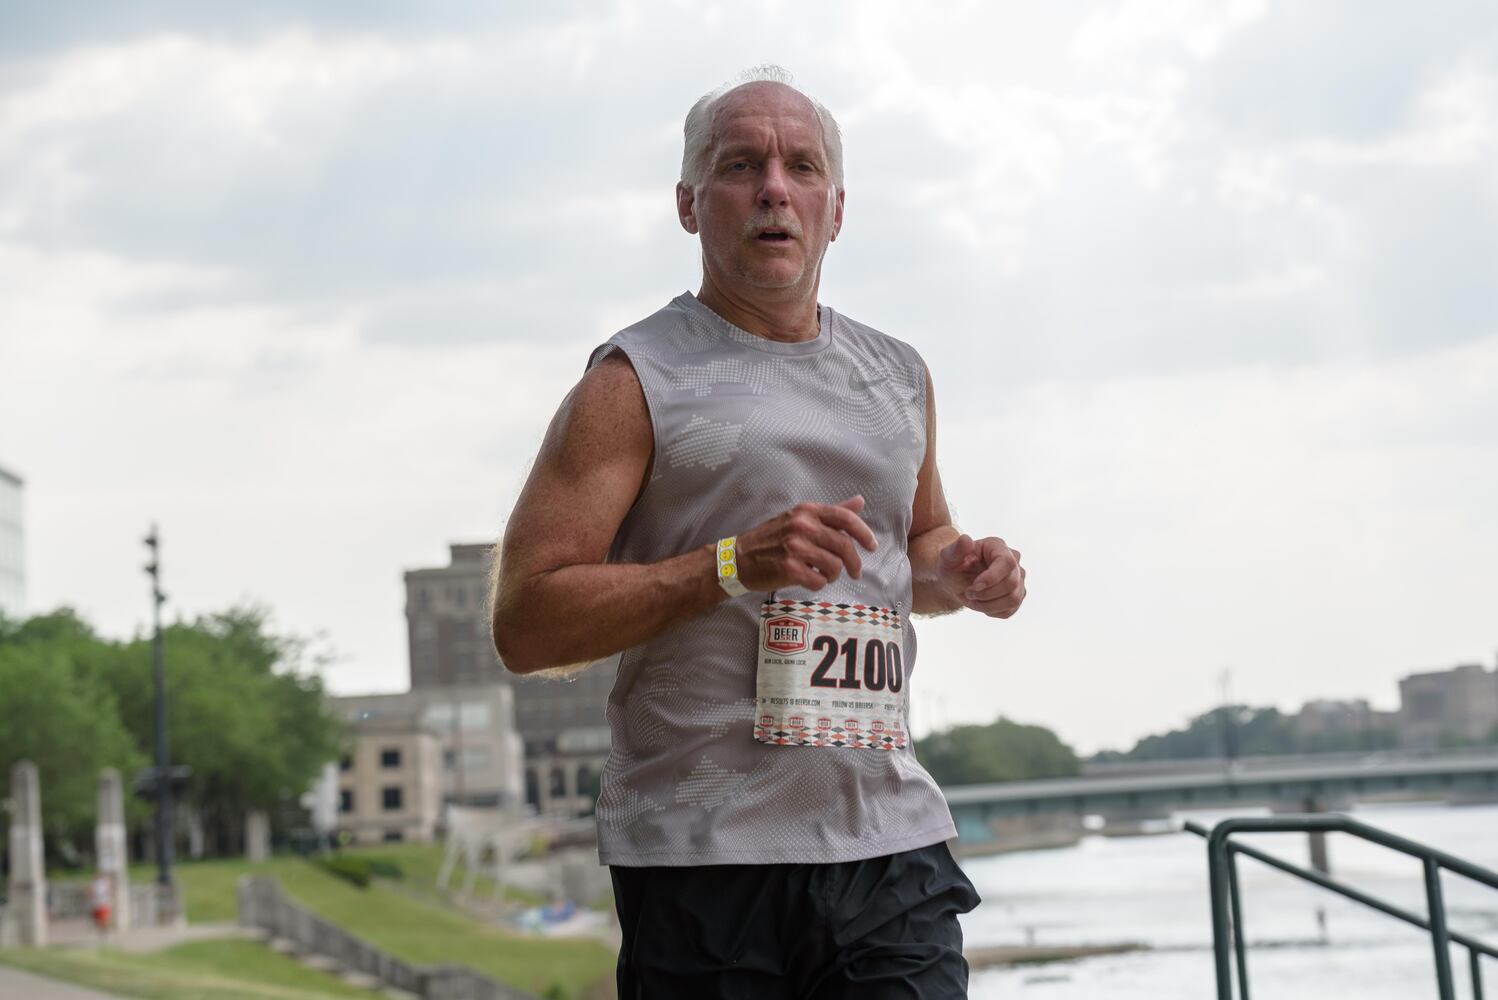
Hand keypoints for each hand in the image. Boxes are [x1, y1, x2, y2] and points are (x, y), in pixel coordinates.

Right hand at [734, 496, 877, 592]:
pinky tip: (810, 580)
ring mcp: (794, 547)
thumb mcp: (799, 518)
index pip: (845, 518)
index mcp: (807, 511)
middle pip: (844, 546)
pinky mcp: (788, 568)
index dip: (864, 533)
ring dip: (833, 575)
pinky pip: (818, 581)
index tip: (872, 546)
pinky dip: (818, 584)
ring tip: (824, 575)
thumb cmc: (772, 539)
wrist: (738, 558)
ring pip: (833, 566)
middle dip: (854, 563)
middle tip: (854, 572)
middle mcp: (802, 526)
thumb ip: (831, 512)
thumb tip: (859, 501)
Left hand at [938, 534, 1025, 617]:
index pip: (1007, 562)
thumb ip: (956, 549)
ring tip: (973, 599)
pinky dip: (992, 611)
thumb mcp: (948, 557)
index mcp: (997, 547)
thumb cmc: (953, 565)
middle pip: (1011, 583)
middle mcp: (1013, 561)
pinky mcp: (1017, 595)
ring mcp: (1018, 579)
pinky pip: (1010, 610)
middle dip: (986, 593)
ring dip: (988, 605)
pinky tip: (981, 603)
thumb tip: (965, 539)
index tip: (974, 586)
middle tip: (968, 593)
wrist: (956, 581)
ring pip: (1013, 599)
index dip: (992, 577)